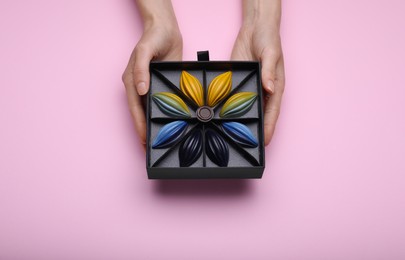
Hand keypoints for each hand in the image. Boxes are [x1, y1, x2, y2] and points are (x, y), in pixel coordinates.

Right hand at [122, 2, 181, 145]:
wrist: (166, 29)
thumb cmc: (153, 37)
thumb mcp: (145, 51)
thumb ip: (141, 70)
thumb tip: (140, 90)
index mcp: (132, 81)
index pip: (135, 108)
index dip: (139, 125)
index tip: (144, 140)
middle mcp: (140, 87)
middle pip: (141, 113)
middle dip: (145, 130)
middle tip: (152, 148)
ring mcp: (151, 87)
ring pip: (151, 110)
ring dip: (154, 125)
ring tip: (161, 141)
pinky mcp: (162, 86)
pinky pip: (162, 104)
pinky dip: (164, 115)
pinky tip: (170, 124)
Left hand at [231, 0, 284, 144]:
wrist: (255, 28)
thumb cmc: (269, 40)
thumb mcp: (271, 54)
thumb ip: (269, 71)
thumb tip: (269, 88)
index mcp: (275, 87)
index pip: (272, 112)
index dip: (268, 128)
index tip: (264, 143)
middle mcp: (264, 91)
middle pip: (260, 114)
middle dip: (255, 130)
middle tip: (247, 145)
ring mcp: (251, 88)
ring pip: (247, 109)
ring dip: (242, 122)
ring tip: (234, 137)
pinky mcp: (240, 83)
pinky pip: (236, 99)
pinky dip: (231, 109)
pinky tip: (224, 118)